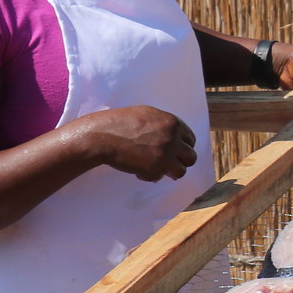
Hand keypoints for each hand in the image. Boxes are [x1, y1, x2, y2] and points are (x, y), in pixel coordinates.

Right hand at [73, 106, 197, 181]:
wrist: (102, 136)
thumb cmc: (119, 123)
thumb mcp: (146, 115)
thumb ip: (163, 125)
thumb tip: (175, 136)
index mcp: (173, 123)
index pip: (191, 139)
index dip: (183, 146)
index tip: (176, 152)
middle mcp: (173, 139)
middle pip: (191, 157)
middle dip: (180, 161)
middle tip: (169, 164)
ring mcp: (165, 155)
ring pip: (181, 171)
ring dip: (170, 172)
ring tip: (157, 169)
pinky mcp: (155, 169)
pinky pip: (159, 177)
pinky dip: (150, 176)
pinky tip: (137, 169)